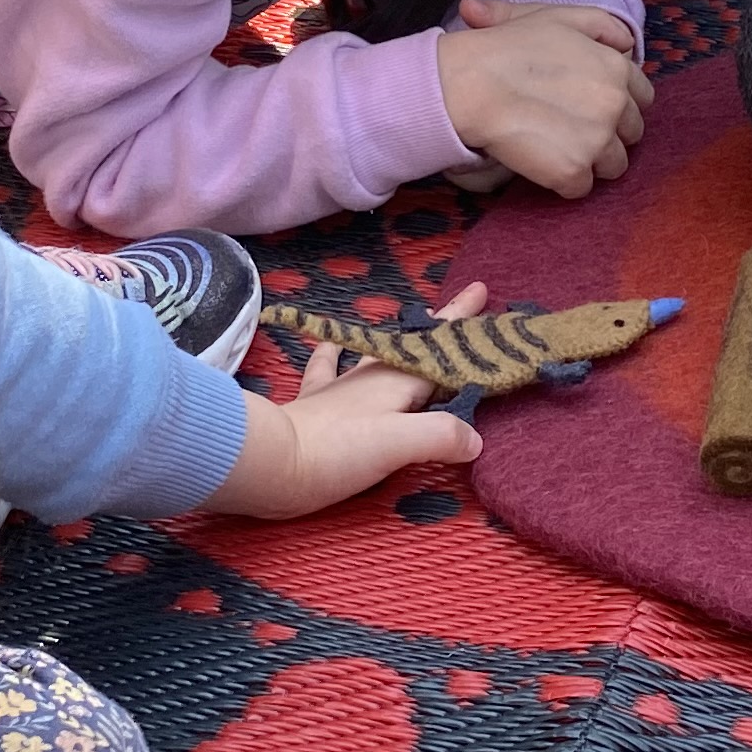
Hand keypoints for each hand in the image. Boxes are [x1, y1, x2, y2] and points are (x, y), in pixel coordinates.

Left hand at [206, 280, 488, 517]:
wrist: (267, 461)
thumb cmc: (336, 452)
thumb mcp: (398, 445)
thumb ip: (440, 436)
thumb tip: (475, 438)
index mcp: (397, 382)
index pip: (440, 347)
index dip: (463, 324)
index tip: (483, 290)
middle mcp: (371, 376)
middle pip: (417, 344)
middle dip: (444, 323)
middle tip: (469, 298)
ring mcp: (341, 387)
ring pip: (381, 352)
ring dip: (404, 336)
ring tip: (418, 318)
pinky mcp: (315, 404)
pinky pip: (329, 367)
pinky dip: (335, 352)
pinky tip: (334, 343)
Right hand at [437, 0, 649, 195]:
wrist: (470, 83)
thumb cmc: (507, 46)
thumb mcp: (556, 16)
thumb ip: (599, 24)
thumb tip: (626, 41)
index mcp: (616, 67)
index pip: (642, 97)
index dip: (619, 103)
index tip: (592, 106)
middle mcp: (615, 104)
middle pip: (632, 134)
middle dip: (609, 133)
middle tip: (571, 128)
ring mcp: (597, 140)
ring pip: (613, 166)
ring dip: (590, 161)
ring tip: (557, 146)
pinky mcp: (573, 171)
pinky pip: (582, 188)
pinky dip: (564, 181)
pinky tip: (541, 161)